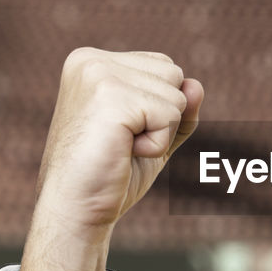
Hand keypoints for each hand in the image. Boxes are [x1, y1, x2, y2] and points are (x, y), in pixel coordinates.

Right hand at [20, 48, 203, 270]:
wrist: (74, 209)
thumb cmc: (110, 175)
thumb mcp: (154, 134)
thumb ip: (178, 108)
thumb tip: (197, 85)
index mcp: (92, 60)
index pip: (164, 66)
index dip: (159, 108)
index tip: (121, 131)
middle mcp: (91, 60)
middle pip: (174, 74)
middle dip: (162, 117)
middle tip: (121, 142)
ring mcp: (98, 75)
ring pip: (176, 96)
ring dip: (160, 132)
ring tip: (120, 147)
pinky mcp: (110, 97)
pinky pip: (169, 116)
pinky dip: (157, 144)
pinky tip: (123, 153)